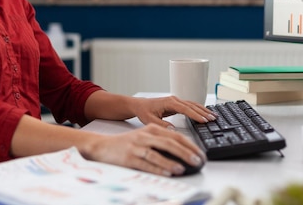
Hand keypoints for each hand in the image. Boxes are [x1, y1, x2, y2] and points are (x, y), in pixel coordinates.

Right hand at [86, 123, 205, 176]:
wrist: (102, 146)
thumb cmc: (127, 143)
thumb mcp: (145, 137)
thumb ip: (162, 141)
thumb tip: (183, 152)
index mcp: (152, 129)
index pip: (175, 135)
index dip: (189, 144)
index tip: (200, 153)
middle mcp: (145, 136)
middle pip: (169, 143)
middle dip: (185, 152)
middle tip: (197, 160)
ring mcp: (136, 146)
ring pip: (157, 153)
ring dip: (171, 162)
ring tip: (183, 168)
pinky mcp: (129, 157)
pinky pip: (145, 163)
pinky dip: (157, 169)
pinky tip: (166, 173)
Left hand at [132, 96, 216, 127]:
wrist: (139, 105)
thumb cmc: (144, 111)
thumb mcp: (149, 120)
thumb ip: (161, 125)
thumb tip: (173, 130)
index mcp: (169, 102)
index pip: (185, 108)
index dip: (195, 115)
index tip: (204, 120)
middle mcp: (174, 99)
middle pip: (192, 105)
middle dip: (203, 112)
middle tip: (213, 119)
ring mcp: (176, 101)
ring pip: (193, 104)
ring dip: (203, 110)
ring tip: (213, 116)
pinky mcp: (177, 104)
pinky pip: (190, 106)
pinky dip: (199, 109)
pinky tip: (205, 113)